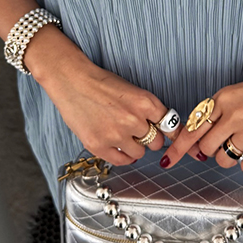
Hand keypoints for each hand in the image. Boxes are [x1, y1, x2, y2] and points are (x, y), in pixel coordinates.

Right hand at [24, 26, 173, 166]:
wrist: (72, 81)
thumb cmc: (100, 84)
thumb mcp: (133, 91)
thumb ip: (148, 110)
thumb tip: (163, 128)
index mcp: (145, 103)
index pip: (170, 126)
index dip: (168, 131)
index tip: (168, 135)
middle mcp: (133, 120)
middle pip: (156, 142)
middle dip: (150, 138)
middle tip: (139, 132)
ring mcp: (116, 134)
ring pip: (140, 153)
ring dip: (134, 147)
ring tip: (123, 136)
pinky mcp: (99, 145)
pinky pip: (121, 161)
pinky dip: (123, 156)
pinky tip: (118, 147)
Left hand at [160, 49, 242, 174]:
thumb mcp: (237, 94)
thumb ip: (218, 113)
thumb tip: (200, 142)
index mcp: (222, 100)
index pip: (192, 128)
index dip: (177, 148)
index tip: (167, 161)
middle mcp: (232, 115)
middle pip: (205, 148)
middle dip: (212, 150)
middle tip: (227, 142)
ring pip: (223, 160)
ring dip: (230, 157)